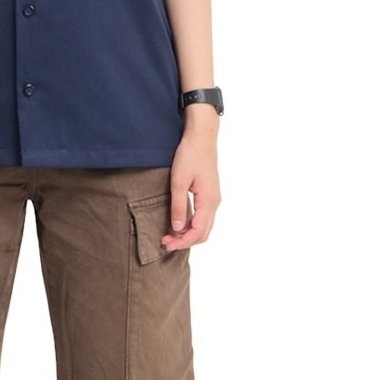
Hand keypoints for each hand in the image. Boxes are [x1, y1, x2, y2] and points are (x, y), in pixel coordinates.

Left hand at [161, 116, 220, 251]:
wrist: (201, 137)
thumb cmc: (190, 155)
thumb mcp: (179, 180)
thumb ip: (178, 206)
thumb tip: (177, 228)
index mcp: (209, 201)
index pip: (198, 232)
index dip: (182, 241)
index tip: (166, 243)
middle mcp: (214, 203)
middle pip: (203, 233)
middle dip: (185, 241)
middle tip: (166, 242)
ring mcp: (213, 198)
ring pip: (204, 226)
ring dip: (189, 233)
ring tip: (170, 234)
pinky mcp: (209, 193)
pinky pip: (203, 216)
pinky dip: (192, 224)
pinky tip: (179, 222)